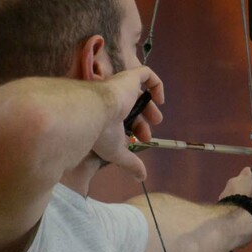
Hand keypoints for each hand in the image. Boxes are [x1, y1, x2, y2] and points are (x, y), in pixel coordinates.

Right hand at [96, 66, 164, 180]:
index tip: (141, 141)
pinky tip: (160, 99)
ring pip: (137, 91)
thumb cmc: (100, 132)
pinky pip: (146, 73)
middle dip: (142, 120)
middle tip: (147, 134)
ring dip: (150, 106)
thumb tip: (141, 178)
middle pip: (129, 106)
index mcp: (105, 114)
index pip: (120, 119)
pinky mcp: (128, 77)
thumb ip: (130, 163)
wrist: (90, 111)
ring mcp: (119, 86)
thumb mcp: (116, 152)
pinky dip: (157, 84)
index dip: (134, 130)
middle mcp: (110, 99)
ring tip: (157, 119)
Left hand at [219, 167, 251, 220]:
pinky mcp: (221, 215)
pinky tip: (249, 226)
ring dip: (248, 207)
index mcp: (246, 174)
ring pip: (240, 200)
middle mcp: (231, 184)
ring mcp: (225, 200)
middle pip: (247, 187)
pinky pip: (234, 214)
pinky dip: (241, 218)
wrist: (236, 225)